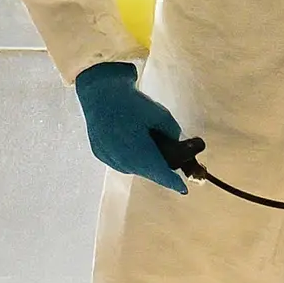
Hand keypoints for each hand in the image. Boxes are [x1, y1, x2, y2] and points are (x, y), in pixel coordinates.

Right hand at [74, 62, 187, 193]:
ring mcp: (108, 158)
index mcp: (138, 152)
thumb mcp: (161, 115)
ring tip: (153, 148)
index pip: (160, 173)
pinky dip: (132, 158)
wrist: (100, 93)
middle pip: (147, 171)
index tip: (183, 189)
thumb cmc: (132, 103)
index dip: (173, 182)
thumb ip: (172, 133)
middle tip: (174, 163)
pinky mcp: (100, 154)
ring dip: (146, 163)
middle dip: (161, 169)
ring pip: (134, 168)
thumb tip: (175, 143)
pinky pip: (121, 162)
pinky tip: (135, 144)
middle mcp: (121, 160)